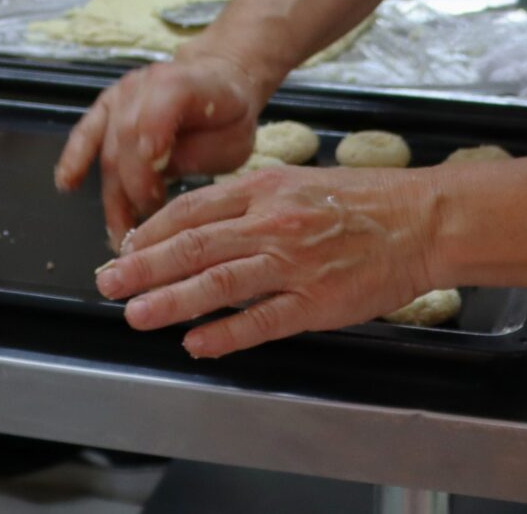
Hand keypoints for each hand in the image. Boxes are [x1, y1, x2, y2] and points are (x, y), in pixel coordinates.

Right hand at [54, 49, 267, 245]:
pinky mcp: (105, 107)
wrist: (217, 82)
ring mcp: (122, 93)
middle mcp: (147, 82)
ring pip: (109, 145)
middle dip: (136, 185)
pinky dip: (75, 158)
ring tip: (121, 235)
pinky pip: (86, 133)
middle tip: (148, 227)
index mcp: (187, 82)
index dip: (155, 133)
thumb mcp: (233, 140)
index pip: (165, 100)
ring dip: (114, 194)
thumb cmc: (228, 119)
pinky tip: (66, 183)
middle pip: (129, 135)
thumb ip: (198, 153)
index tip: (155, 172)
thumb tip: (159, 170)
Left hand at [95, 164, 440, 358]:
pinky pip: (261, 321)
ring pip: (217, 283)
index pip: (191, 210)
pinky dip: (225, 333)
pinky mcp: (316, 301)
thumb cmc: (359, 202)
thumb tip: (195, 223)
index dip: (150, 232)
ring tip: (135, 315)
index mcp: (264, 189)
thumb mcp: (296, 182)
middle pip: (192, 246)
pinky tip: (196, 343)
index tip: (123, 249)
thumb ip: (247, 202)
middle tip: (106, 284)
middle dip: (142, 267)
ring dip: (169, 300)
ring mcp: (293, 263)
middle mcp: (271, 223)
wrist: (419, 220)